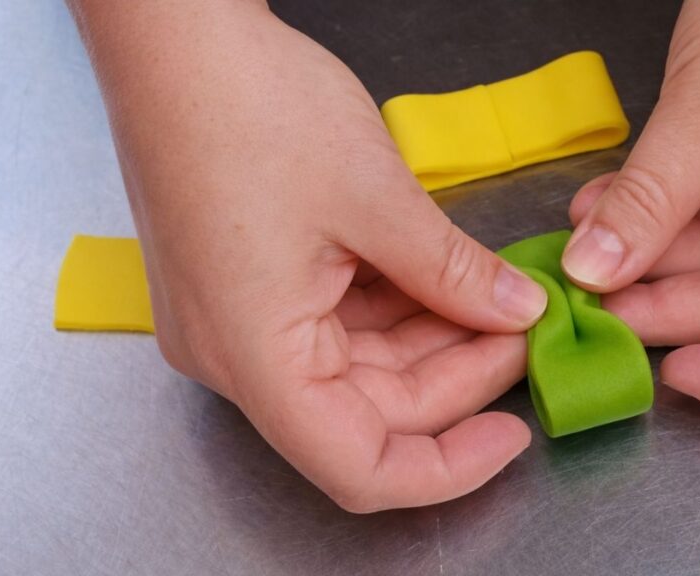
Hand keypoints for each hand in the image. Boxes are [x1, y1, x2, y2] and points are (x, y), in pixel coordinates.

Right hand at [68, 0, 546, 510]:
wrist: (176, 39)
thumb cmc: (247, 104)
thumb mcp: (378, 199)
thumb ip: (454, 273)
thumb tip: (514, 314)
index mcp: (252, 355)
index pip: (358, 466)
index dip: (446, 468)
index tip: (511, 435)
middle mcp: (236, 355)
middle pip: (367, 413)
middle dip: (457, 378)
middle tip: (523, 331)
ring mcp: (240, 321)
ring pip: (359, 369)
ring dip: (433, 340)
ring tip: (496, 299)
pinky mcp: (252, 288)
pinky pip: (337, 326)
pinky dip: (399, 310)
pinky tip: (447, 279)